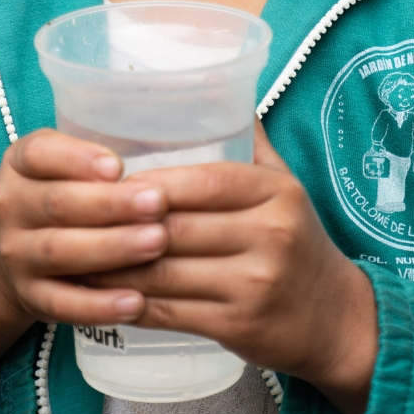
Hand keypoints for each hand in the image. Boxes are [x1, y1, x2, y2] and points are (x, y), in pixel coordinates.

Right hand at [0, 129, 168, 390]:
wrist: (15, 251)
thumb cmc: (61, 194)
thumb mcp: (64, 164)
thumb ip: (97, 162)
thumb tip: (151, 176)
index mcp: (20, 164)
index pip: (40, 154)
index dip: (78, 158)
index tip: (118, 166)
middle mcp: (12, 207)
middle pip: (58, 203)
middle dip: (110, 204)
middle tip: (157, 203)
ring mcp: (17, 256)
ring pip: (61, 252)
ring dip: (112, 248)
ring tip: (156, 242)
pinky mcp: (31, 297)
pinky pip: (64, 305)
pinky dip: (99, 306)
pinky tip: (136, 302)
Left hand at [85, 123, 377, 413]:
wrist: (336, 319)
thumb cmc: (297, 241)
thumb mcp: (285, 186)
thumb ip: (250, 143)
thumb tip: (221, 86)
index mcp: (277, 193)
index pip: (206, 180)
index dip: (152, 183)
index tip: (111, 181)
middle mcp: (270, 235)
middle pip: (177, 227)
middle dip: (121, 224)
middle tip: (77, 218)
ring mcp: (255, 285)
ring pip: (165, 272)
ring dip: (114, 266)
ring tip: (76, 254)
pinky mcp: (238, 327)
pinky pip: (169, 312)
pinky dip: (129, 302)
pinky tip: (102, 293)